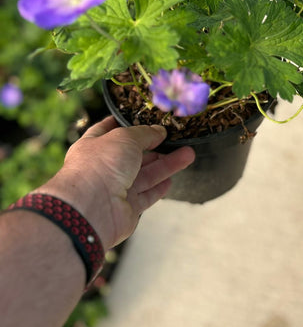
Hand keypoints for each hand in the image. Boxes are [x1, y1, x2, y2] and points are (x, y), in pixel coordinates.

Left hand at [38, 116, 194, 249]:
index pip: (110, 129)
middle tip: (177, 138)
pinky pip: (147, 195)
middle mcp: (104, 167)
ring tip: (188, 154)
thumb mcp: (124, 137)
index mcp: (94, 145)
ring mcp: (115, 188)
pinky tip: (171, 179)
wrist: (90, 209)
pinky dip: (159, 187)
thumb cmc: (99, 166)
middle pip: (135, 154)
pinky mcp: (127, 208)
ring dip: (167, 164)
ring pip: (146, 174)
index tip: (145, 117)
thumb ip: (144, 133)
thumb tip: (159, 131)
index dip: (127, 123)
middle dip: (156, 145)